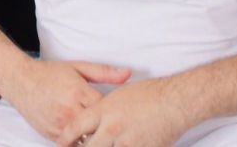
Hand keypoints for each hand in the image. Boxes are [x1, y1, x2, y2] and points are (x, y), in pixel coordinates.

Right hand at [0, 59, 131, 141]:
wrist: (19, 81)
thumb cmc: (49, 73)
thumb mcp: (78, 68)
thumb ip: (104, 72)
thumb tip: (129, 74)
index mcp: (79, 93)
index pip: (107, 110)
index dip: (118, 113)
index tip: (124, 114)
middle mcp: (69, 111)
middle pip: (99, 129)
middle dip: (109, 130)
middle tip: (119, 130)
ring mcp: (60, 126)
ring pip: (86, 141)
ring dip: (96, 139)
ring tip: (105, 136)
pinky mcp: (52, 135)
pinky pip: (72, 145)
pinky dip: (81, 143)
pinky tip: (88, 138)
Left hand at [55, 78, 194, 146]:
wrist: (176, 102)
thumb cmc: (149, 94)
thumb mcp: (118, 95)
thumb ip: (101, 109)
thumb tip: (89, 120)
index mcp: (104, 110)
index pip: (76, 127)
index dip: (65, 138)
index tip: (61, 142)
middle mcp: (112, 127)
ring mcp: (127, 142)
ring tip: (98, 145)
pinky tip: (120, 146)